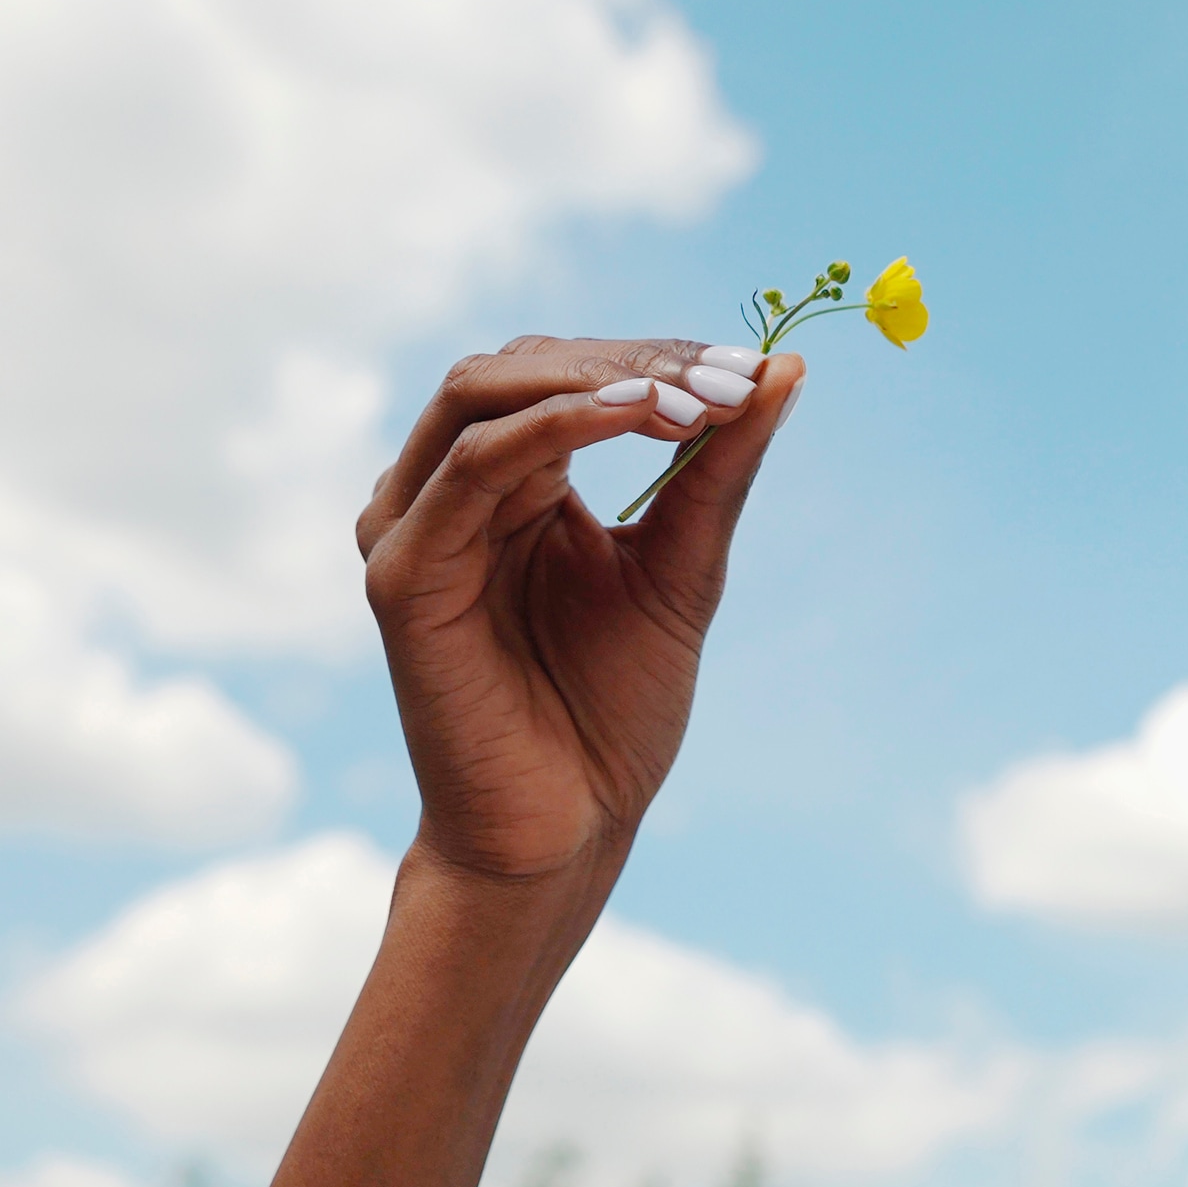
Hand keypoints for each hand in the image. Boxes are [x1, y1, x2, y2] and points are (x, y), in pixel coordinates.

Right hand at [354, 336, 803, 878]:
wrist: (568, 828)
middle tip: (730, 376)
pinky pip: (472, 467)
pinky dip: (553, 428)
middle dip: (633, 361)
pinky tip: (634, 417)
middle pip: (522, 366)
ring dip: (598, 381)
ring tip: (694, 398)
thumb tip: (785, 366)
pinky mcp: (402, 574)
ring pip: (486, 394)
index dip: (657, 358)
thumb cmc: (613, 711)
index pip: (568, 374)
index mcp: (510, 481)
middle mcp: (449, 490)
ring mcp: (414, 524)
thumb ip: (717, 468)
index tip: (752, 364)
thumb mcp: (683, 568)